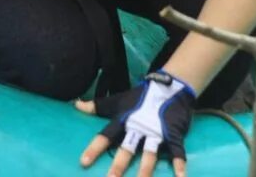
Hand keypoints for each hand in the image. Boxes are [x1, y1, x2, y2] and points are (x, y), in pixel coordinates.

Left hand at [76, 70, 195, 176]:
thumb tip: (76, 105)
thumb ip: (97, 106)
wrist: (170, 86)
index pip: (106, 135)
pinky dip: (180, 164)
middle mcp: (138, 127)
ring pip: (149, 153)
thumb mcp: (117, 101)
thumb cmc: (140, 97)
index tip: (84, 162)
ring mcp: (156, 132)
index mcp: (124, 120)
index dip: (95, 149)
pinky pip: (177, 151)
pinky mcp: (173, 134)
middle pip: (127, 148)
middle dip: (119, 164)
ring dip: (145, 170)